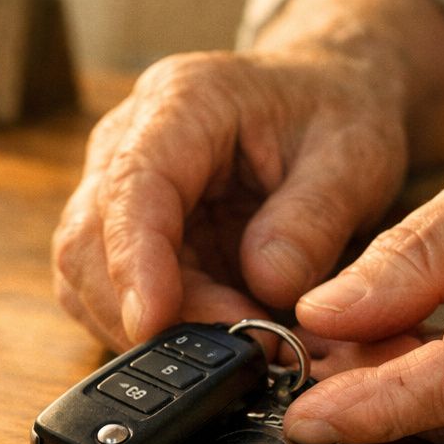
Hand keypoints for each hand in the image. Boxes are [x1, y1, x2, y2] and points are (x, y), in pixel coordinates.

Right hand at [53, 47, 408, 349]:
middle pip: (89, 241)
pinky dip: (161, 329)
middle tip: (244, 347)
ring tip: (247, 339)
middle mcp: (129, 141)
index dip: (134, 258)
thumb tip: (266, 287)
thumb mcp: (354, 159)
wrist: (329, 96)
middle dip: (153, 312)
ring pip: (89, 280)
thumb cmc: (337, 115)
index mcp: (183, 103)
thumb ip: (313, 221)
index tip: (152, 321)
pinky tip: (221, 332)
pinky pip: (114, 296)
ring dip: (156, 328)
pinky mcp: (127, 234)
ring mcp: (118, 189)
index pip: (132, 184)